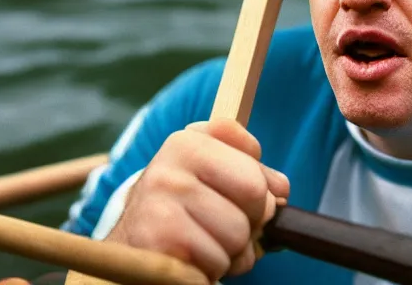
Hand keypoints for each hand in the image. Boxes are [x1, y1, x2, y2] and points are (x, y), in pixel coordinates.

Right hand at [106, 119, 289, 281]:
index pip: (255, 173)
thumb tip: (280, 189)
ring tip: (201, 243)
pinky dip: (210, 270)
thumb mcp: (213, 173)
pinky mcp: (158, 240)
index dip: (258, 194)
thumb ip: (252, 170)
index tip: (236, 197)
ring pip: (238, 237)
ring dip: (229, 252)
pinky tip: (189, 258)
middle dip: (248, 224)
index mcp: (187, 141)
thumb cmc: (182, 205)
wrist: (130, 242)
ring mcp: (160, 202)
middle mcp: (169, 166)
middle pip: (255, 202)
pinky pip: (216, 263)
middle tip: (220, 225)